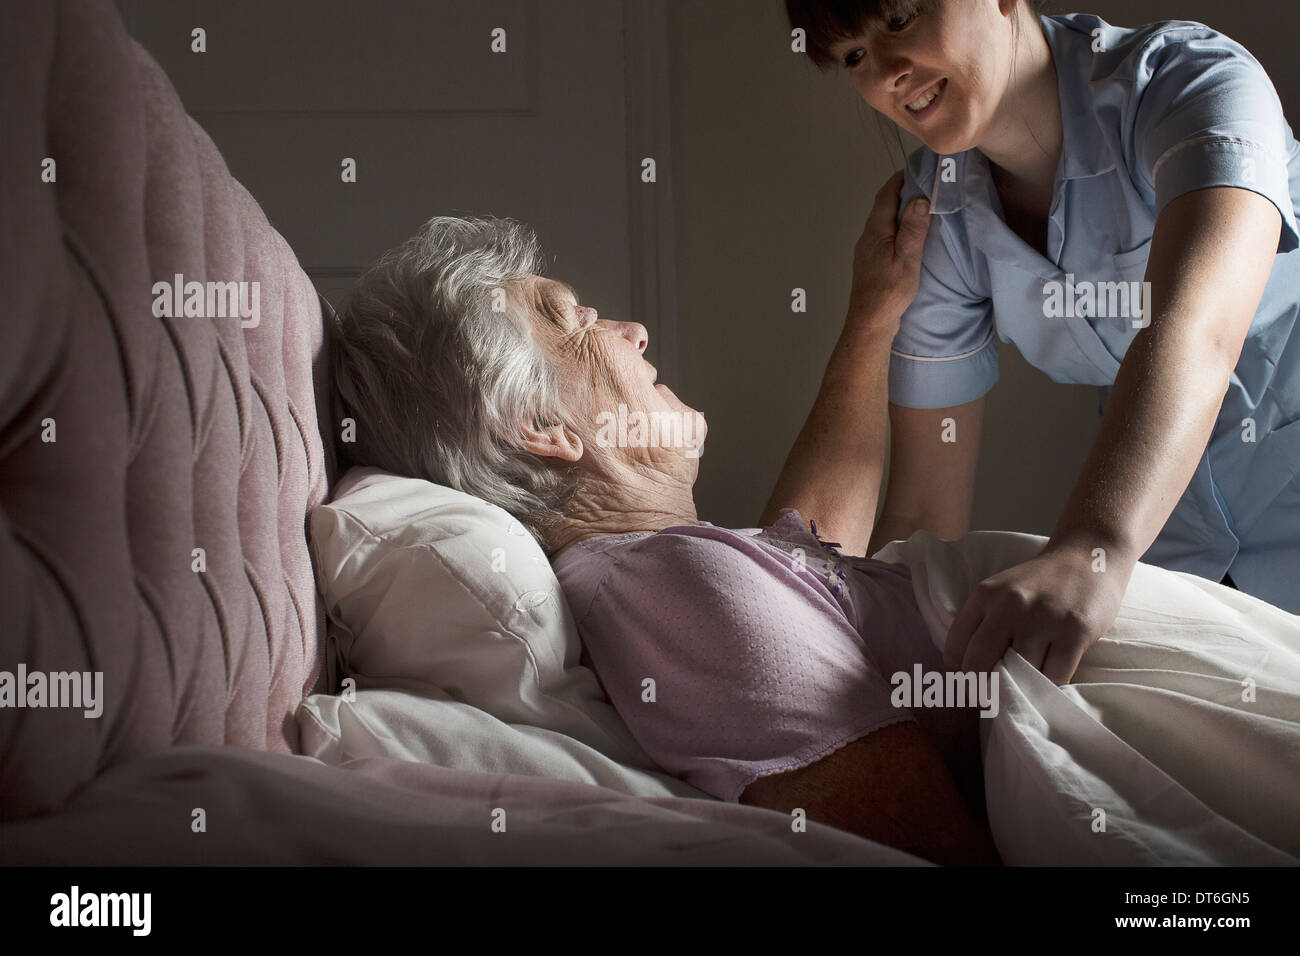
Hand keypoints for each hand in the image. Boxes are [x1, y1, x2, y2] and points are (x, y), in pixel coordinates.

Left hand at [848, 170, 931, 325]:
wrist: (870, 321)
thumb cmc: (889, 290)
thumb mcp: (907, 257)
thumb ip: (913, 228)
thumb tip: (920, 197)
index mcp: (876, 230)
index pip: (886, 195)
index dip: (900, 179)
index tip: (916, 168)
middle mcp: (867, 236)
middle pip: (883, 206)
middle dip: (901, 192)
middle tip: (923, 184)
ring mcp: (866, 250)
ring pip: (883, 221)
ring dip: (899, 210)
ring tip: (920, 207)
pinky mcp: (870, 262)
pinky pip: (883, 235)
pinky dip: (896, 227)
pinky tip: (908, 235)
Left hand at [943, 541, 1130, 684]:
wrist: (1089, 558)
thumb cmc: (1041, 583)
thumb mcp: (1001, 592)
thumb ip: (983, 622)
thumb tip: (966, 671)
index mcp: (985, 595)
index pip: (956, 646)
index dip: (959, 672)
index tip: (968, 684)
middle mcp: (1009, 606)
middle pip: (980, 664)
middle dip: (983, 687)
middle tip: (993, 696)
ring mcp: (1043, 618)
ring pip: (1020, 674)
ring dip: (1022, 686)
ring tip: (1026, 684)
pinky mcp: (1075, 631)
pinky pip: (1054, 676)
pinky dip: (1050, 683)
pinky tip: (1050, 677)